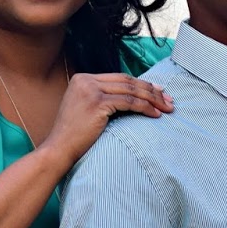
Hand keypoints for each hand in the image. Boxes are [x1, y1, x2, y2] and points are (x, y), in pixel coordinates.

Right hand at [41, 73, 172, 164]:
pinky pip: (129, 102)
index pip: (118, 78)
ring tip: (166, 107)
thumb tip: (131, 97)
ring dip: (152, 99)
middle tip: (168, 99)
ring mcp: (90, 90)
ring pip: (130, 90)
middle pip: (127, 81)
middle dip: (150, 90)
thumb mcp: (85, 109)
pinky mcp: (97, 103)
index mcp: (82, 79)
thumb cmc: (73, 136)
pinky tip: (156, 114)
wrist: (58, 150)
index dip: (140, 84)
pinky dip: (145, 108)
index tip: (157, 92)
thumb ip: (101, 98)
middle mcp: (85, 80)